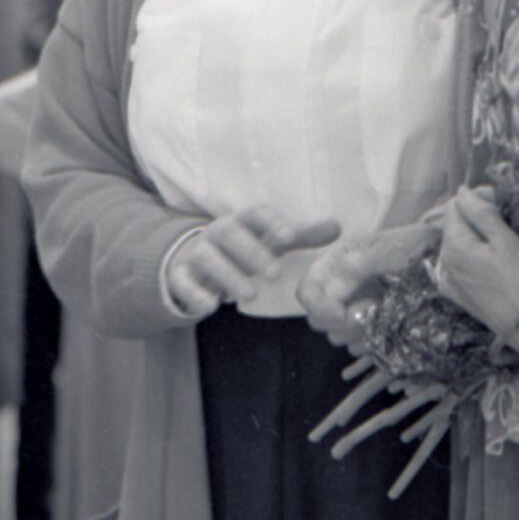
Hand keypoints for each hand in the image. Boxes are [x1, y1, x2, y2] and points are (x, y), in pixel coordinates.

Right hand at [167, 206, 339, 320]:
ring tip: (250, 295)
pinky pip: (181, 282)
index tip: (289, 235)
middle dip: (251, 251)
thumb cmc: (241, 249)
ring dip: (227, 274)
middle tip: (275, 273)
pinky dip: (193, 293)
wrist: (192, 261)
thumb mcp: (269, 240)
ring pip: (206, 258)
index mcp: (241, 221)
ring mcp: (196, 254)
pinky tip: (210, 306)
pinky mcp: (180, 276)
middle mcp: (216, 233)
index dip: (271, 222)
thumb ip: (301, 235)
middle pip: (229, 233)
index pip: (255, 213)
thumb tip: (338, 227)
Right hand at [298, 219, 442, 346]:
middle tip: (370, 311)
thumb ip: (361, 264)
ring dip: (359, 331)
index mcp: (335, 263)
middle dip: (341, 322)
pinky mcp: (368, 326)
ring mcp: (352, 308)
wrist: (439, 260)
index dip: (318, 306)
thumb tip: (336, 286)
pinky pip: (358, 346)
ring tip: (384, 312)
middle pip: (318, 320)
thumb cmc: (413, 246)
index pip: (307, 291)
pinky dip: (372, 341)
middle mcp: (338, 288)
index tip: (340, 314)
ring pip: (337, 336)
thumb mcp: (388, 249)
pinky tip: (389, 324)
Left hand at [440, 188, 518, 362]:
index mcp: (453, 246)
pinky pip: (460, 266)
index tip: (502, 204)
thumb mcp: (506, 240)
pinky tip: (493, 263)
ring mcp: (449, 283)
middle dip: (477, 218)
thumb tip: (462, 192)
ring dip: (477, 238)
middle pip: (456, 225)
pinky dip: (473, 258)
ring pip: (459, 245)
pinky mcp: (459, 297)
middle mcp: (444, 264)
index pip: (456, 205)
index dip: (479, 199)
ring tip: (505, 244)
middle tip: (508, 222)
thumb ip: (481, 213)